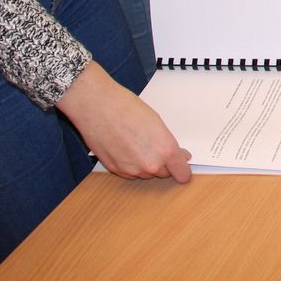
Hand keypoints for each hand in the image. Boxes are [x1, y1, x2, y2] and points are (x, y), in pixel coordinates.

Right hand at [57, 61, 191, 182]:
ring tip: (137, 142)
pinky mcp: (115, 170)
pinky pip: (130, 173)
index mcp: (165, 150)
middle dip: (163, 163)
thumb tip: (178, 155)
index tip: (183, 168)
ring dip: (145, 164)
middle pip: (164, 173)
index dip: (183, 169)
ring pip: (146, 173)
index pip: (182, 173)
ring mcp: (131, 170)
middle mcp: (149, 164)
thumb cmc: (126, 108)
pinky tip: (125, 147)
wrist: (97, 106)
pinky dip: (130, 164)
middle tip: (155, 145)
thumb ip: (168, 143)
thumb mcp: (157, 123)